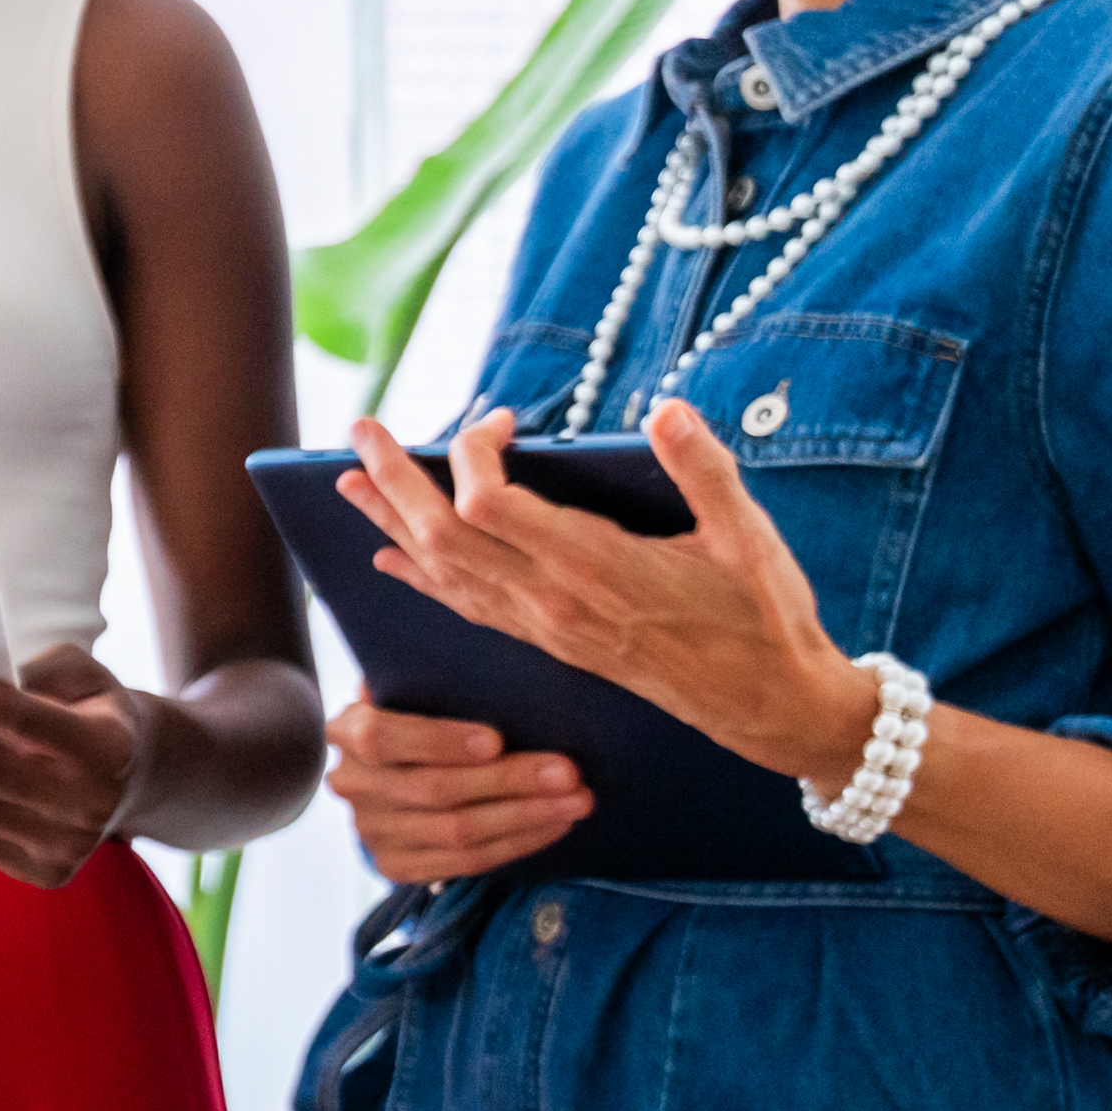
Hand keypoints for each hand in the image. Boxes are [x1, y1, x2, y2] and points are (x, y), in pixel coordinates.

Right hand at [332, 698, 587, 885]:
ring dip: (526, 816)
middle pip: (434, 789)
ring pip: (456, 831)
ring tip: (577, 801)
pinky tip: (554, 825)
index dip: (439, 741)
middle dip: (510, 781)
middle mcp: (352, 783)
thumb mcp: (413, 689)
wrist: (388, 774)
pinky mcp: (395, 864)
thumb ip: (437, 681)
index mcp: (347, 729)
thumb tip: (504, 664)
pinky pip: (465, 862)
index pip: (381, 737)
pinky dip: (517, 844)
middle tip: (568, 772)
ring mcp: (370, 830)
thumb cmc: (418, 714)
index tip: (497, 740)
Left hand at [337, 404, 874, 787]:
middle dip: (395, 480)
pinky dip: (421, 576)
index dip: (472, 453)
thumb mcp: (749, 535)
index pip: (488, 504)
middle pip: (443, 535)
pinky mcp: (548, 640)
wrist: (763, 703)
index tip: (497, 418)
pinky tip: (390, 558)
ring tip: (348, 483)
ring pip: (443, 571)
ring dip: (391, 523)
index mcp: (594, 566)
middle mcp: (552, 599)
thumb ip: (705, 469)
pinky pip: (464, 605)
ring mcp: (544, 625)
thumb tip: (669, 408)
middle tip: (360, 430)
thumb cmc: (762, 616)